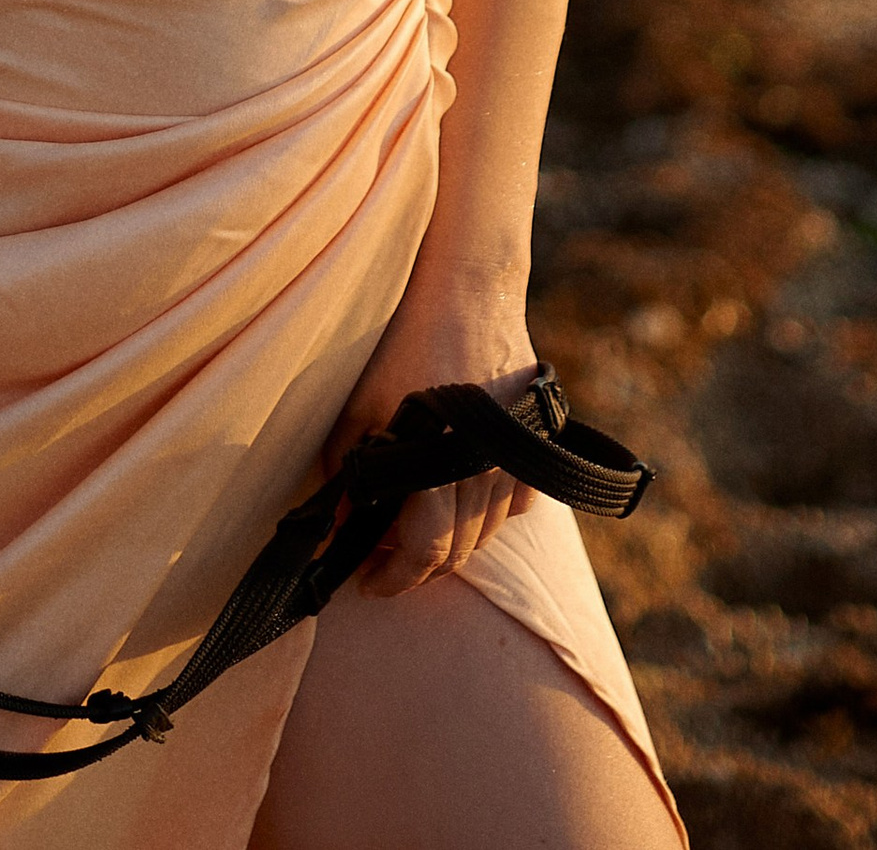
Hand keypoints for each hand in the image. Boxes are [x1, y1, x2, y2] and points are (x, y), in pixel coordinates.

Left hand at [328, 283, 539, 598]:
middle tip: (381, 559)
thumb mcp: (360, 404)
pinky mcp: (535, 445)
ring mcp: (516, 461)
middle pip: (458, 552)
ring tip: (414, 531)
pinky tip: (459, 501)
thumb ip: (349, 471)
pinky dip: (488, 516)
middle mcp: (485, 474)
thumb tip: (341, 525)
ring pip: (487, 533)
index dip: (393, 577)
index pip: (425, 552)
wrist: (467, 291)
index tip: (366, 584)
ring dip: (451, 544)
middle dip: (417, 566)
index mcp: (440, 468)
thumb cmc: (405, 343)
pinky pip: (515, 505)